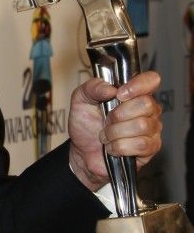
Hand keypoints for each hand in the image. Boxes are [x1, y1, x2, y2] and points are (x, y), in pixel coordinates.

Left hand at [68, 70, 162, 190]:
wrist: (82, 153)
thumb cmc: (85, 126)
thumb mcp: (81, 100)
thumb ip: (92, 87)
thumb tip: (110, 88)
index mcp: (135, 93)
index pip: (151, 80)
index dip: (138, 85)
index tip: (119, 94)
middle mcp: (148, 109)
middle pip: (146, 104)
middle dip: (118, 115)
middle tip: (106, 121)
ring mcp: (152, 129)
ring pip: (141, 126)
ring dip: (115, 133)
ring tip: (106, 135)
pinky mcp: (151, 148)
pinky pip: (140, 145)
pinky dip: (119, 147)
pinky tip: (113, 147)